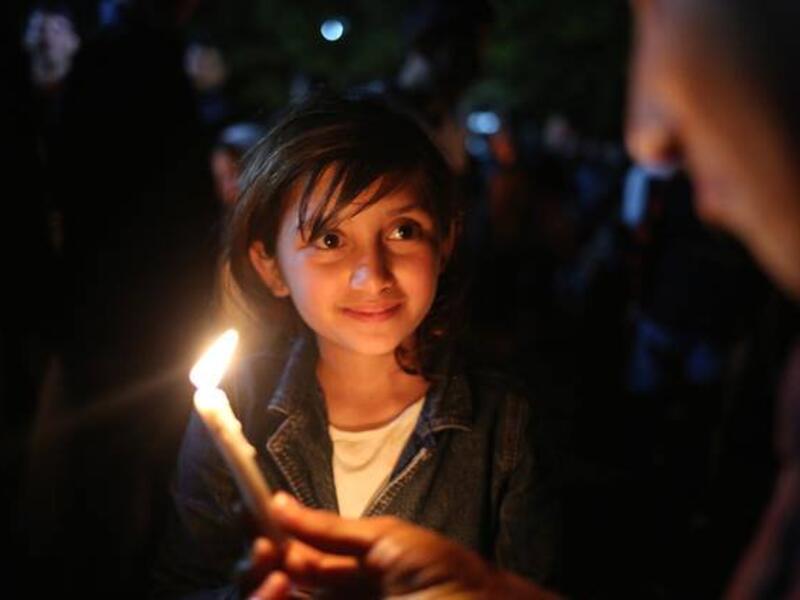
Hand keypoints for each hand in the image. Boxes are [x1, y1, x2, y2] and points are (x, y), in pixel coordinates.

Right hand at [247, 492, 558, 599]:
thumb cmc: (443, 573)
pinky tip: (280, 593)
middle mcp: (334, 598)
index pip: (292, 559)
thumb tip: (278, 503)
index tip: (257, 526)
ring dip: (263, 592)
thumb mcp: (387, 540)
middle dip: (260, 570)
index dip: (270, 544)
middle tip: (264, 553)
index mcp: (344, 572)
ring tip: (277, 576)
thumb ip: (330, 529)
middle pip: (279, 588)